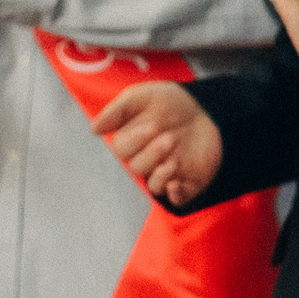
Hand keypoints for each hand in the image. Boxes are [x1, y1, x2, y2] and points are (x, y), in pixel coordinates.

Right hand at [93, 80, 221, 204]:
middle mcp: (145, 162)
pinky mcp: (187, 184)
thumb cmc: (167, 104)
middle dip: (152, 153)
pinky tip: (176, 184)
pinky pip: (177, 199)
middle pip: (136, 167)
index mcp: (129, 143)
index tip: (152, 125)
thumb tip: (93, 129)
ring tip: (177, 151)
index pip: (122, 149)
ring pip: (153, 184)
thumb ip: (117, 111)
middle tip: (169, 137)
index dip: (135, 140)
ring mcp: (165, 174)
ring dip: (162, 172)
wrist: (205, 110)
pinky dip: (175, 194)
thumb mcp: (141, 98)